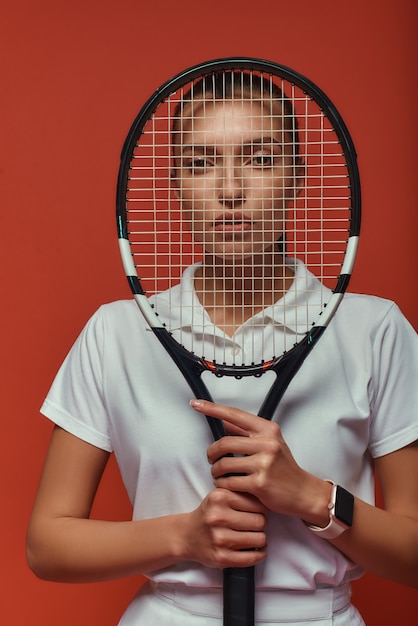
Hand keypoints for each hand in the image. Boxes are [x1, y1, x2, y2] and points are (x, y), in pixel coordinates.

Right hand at [184, 488, 267, 568]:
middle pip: (260, 522)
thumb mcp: (220, 496)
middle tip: (256, 525)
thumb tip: (267, 501)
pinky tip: (257, 550)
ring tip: (255, 536)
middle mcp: (218, 517)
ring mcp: (219, 539)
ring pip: (259, 539)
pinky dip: (260, 554)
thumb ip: (240, 494)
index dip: (262, 509)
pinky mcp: (221, 558)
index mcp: (220, 498)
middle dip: (262, 524)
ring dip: (261, 539)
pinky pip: (251, 558)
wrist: (187, 535)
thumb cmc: (209, 514)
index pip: (257, 504)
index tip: (258, 513)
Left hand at [190, 399, 330, 524]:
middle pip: (224, 443)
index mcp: (268, 430)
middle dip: (211, 453)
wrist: (303, 492)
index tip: (196, 404)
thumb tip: (223, 420)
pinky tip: (227, 485)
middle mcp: (267, 444)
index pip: (234, 415)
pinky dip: (223, 484)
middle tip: (211, 459)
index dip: (212, 409)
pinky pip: (229, 481)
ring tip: (219, 474)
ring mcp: (264, 464)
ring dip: (215, 472)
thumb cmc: (284, 467)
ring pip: (223, 464)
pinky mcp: (259, 483)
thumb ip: (248, 433)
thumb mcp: (270, 443)